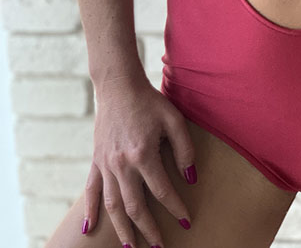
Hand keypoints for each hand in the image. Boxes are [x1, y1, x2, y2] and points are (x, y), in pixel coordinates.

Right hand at [82, 75, 196, 245]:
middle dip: (148, 230)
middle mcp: (121, 164)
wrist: (118, 87)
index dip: (175, 207)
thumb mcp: (174, 119)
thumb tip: (191, 178)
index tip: (186, 220)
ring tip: (131, 247)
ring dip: (122, 229)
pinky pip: (91, 191)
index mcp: (143, 153)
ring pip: (113, 205)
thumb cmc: (149, 101)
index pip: (162, 190)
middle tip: (160, 246)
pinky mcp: (96, 161)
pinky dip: (90, 211)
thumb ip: (184, 149)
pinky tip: (90, 229)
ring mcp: (105, 164)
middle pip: (135, 206)